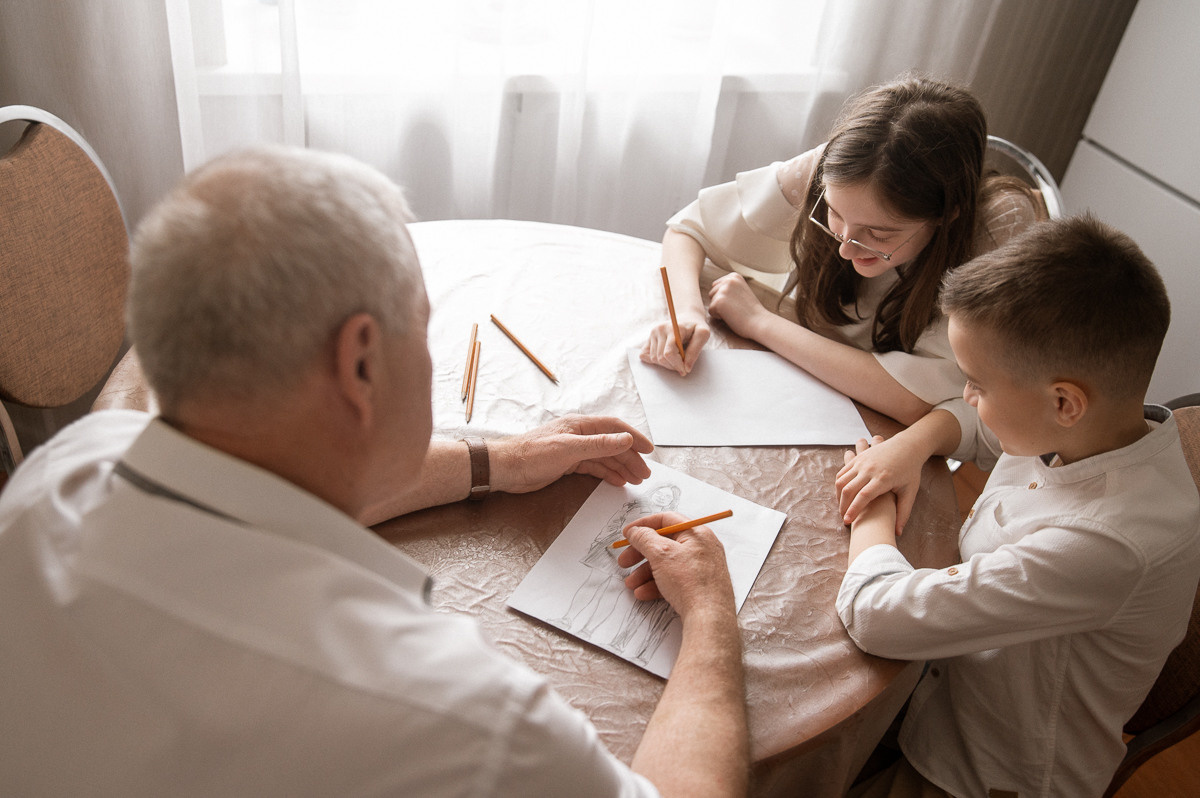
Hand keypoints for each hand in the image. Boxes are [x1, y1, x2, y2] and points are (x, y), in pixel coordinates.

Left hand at [490, 414, 653, 493]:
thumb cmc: (532, 454)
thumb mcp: (568, 449)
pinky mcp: (567, 464)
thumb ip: (598, 444)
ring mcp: (574, 449)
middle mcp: (579, 435)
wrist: (505, 468)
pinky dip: (607, 474)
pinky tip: (618, 481)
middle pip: (612, 444)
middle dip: (630, 458)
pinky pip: (593, 467)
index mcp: (580, 425)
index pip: (614, 427)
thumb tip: (626, 438)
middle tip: (645, 473)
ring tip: (636, 480)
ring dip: (621, 467)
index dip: (634, 437)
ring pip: (604, 457)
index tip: (649, 450)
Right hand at [617, 512, 735, 617]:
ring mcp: (701, 568)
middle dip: (640, 554)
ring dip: (645, 573)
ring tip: (631, 584)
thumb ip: (644, 538)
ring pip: (666, 565)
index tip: (628, 534)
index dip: (644, 525)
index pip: (667, 520)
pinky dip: (657, 585)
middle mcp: (701, 548)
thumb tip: (636, 531)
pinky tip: (643, 593)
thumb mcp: (661, 554)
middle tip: (624, 562)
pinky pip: (674, 580)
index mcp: (697, 533)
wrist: (709, 618)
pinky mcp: (699, 586)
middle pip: (664, 544)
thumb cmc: (691, 582)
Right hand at [640, 312, 709, 375]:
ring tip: (677, 360)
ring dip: (666, 364)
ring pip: (654, 358)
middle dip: (673, 366)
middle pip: (661, 358)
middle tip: (683, 365)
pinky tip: (666, 358)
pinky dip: (655, 361)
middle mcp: (659, 329)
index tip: (686, 370)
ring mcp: (652, 333)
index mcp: (672, 328)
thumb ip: (695, 351)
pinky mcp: (648, 338)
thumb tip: (686, 368)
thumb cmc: (696, 327)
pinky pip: (645, 355)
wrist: (687, 318)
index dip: (677, 365)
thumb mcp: (703, 334)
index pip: (669, 353)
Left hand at [707, 273, 768, 340]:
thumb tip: (714, 286)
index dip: (725, 297)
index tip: (738, 301)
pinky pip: (711, 311)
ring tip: (735, 311)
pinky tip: (731, 316)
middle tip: (737, 307)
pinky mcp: (718, 301)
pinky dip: (718, 317)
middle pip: (712, 293)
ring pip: (711, 302)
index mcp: (734, 276)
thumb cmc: (751, 311)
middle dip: (721, 302)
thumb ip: (730, 287)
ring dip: (720, 309)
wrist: (759, 322)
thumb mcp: (742, 291)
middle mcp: (728, 280)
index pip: (717, 286)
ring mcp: (723, 290)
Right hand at [835, 436, 922, 534]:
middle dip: (843, 506)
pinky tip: (843, 495)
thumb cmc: (911, 470)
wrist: (908, 445)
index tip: (848, 522)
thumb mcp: (910, 491)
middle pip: (849, 489)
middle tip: (844, 518)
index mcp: (883, 478)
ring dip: (839, 496)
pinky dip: (839, 485)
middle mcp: (870, 469)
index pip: (863, 497)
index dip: (854, 510)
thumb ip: (903, 512)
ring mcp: (862, 462)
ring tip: (843, 508)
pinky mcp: (858, 459)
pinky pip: (842, 472)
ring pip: (841, 480)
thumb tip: (898, 532)